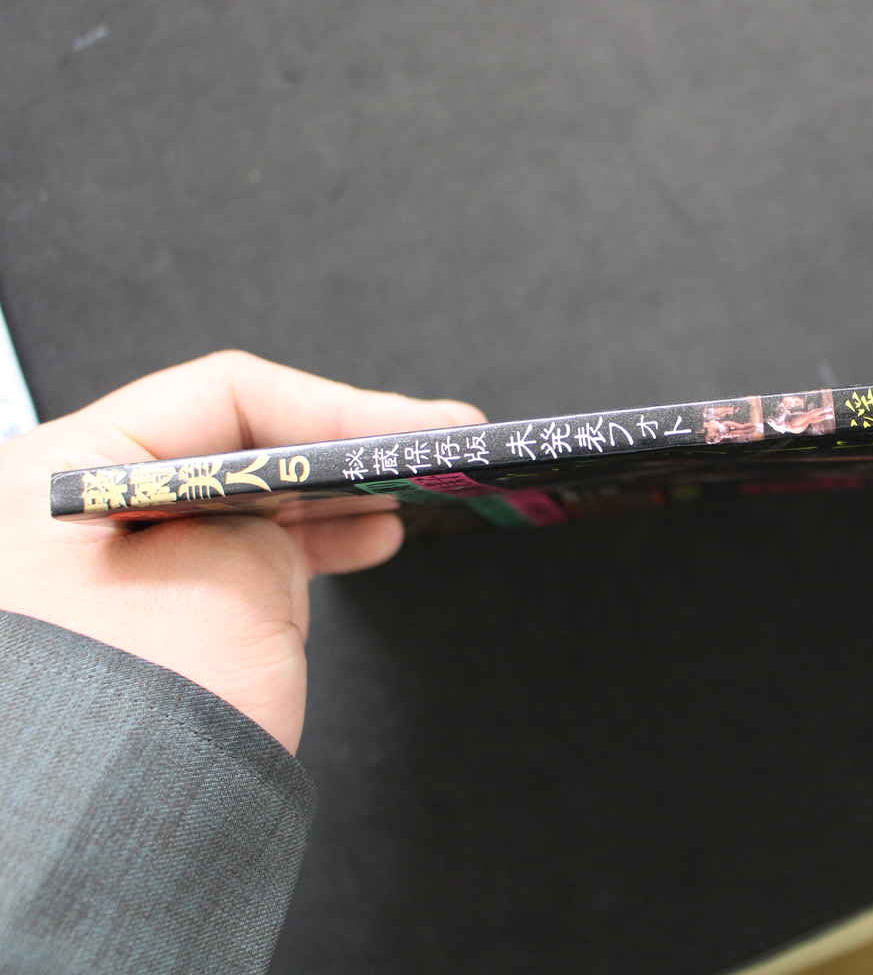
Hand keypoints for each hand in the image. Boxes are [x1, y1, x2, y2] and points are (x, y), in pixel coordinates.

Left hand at [0, 351, 484, 753]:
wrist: (108, 853)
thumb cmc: (140, 709)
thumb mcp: (229, 576)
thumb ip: (269, 518)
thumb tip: (288, 519)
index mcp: (60, 475)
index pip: (219, 399)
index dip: (335, 406)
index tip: (417, 428)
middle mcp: (73, 512)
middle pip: (231, 445)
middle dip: (338, 447)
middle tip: (432, 448)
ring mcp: (111, 569)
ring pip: (244, 503)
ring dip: (333, 495)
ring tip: (414, 494)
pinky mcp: (149, 618)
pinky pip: (241, 557)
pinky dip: (308, 546)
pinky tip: (371, 539)